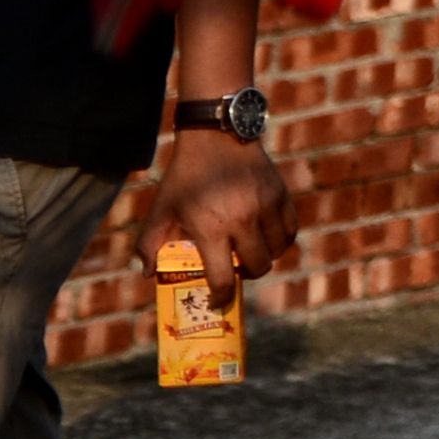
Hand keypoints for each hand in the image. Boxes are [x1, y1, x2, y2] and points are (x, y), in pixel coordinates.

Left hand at [157, 133, 295, 288]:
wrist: (216, 137)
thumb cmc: (185, 177)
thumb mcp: (160, 210)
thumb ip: (147, 244)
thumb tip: (149, 273)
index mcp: (211, 228)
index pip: (223, 278)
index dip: (222, 297)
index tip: (218, 302)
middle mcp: (243, 220)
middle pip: (259, 267)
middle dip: (247, 277)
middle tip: (236, 271)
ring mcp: (266, 206)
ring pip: (278, 250)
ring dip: (266, 257)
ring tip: (252, 253)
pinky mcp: (280, 193)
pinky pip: (291, 228)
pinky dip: (283, 239)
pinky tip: (269, 237)